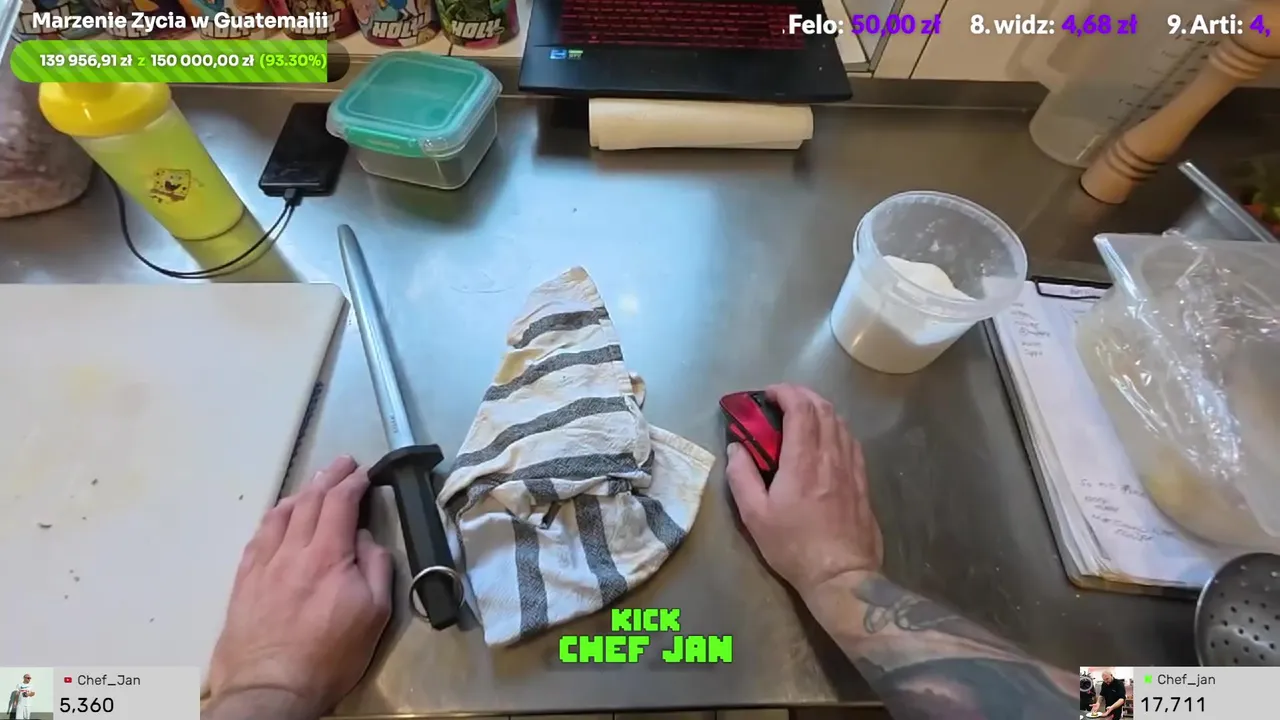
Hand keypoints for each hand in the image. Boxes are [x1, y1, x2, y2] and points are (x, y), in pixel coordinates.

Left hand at [207, 456, 392, 718]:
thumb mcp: (375, 614)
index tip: (364, 472)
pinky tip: (277, 517)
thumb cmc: (330, 655)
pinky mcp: (244, 582)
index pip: (340, 503)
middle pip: (309, 501)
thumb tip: (365, 539)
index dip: (354, 482)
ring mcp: (263, 565)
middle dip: (328, 477)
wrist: (271, 689)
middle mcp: (292, 551)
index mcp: (328, 555)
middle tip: (342, 463)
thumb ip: (375, 568)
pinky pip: (257, 538)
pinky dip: (272, 519)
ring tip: (312, 485)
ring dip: (300, 493)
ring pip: (280, 515)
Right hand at [725, 383, 882, 595]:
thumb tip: (737, 448)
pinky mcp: (863, 482)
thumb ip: (742, 476)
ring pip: (841, 422)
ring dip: (820, 409)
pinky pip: (852, 442)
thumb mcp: (754, 516)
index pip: (801, 408)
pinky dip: (836, 428)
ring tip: (802, 415)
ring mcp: (851, 468)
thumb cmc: (793, 547)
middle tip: (783, 400)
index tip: (769, 395)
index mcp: (803, 460)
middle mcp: (831, 456)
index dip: (785, 393)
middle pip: (824, 408)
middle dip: (802, 395)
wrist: (841, 576)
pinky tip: (827, 439)